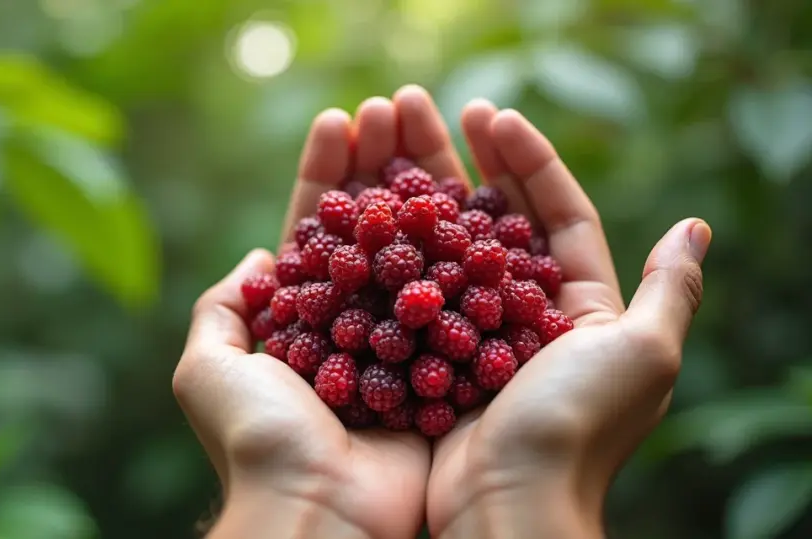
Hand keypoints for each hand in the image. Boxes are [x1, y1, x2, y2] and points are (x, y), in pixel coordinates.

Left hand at [174, 86, 465, 538]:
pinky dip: (469, 245)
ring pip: (420, 248)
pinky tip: (477, 191)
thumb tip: (260, 261)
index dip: (327, 176)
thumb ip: (221, 309)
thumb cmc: (260, 441)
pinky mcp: (451, 363)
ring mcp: (407, 341)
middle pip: (373, 229)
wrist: (323, 511)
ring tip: (429, 125)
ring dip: (424, 187)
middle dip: (380, 166)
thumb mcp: (206, 368)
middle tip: (395, 105)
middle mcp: (357, 326)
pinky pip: (463, 295)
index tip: (341, 120)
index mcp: (301, 322)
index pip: (317, 231)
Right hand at [423, 102, 710, 537]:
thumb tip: (694, 228)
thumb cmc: (574, 427)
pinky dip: (391, 250)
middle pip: (495, 222)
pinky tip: (368, 212)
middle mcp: (525, 319)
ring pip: (445, 249)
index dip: (529, 161)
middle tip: (433, 111)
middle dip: (469, 163)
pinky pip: (408, 290)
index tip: (493, 115)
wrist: (505, 505)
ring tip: (391, 143)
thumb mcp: (642, 353)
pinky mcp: (426, 355)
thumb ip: (667, 290)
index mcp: (581, 311)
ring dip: (422, 194)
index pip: (557, 216)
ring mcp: (470, 336)